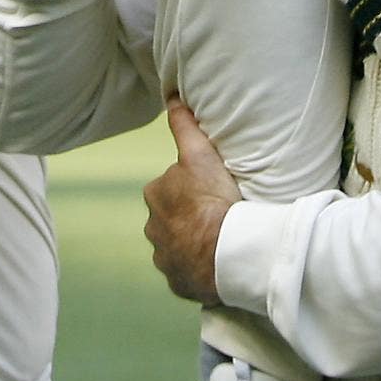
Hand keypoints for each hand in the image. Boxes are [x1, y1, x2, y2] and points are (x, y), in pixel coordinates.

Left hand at [143, 98, 238, 305]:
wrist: (226, 254)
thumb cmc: (213, 201)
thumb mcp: (200, 156)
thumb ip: (184, 126)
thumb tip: (171, 98)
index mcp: (156, 196)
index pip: (173, 186)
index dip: (193, 187)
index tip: (212, 192)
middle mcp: (153, 228)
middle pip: (174, 216)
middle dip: (191, 216)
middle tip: (220, 214)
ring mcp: (164, 258)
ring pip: (179, 245)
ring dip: (194, 242)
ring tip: (220, 240)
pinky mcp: (177, 281)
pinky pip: (187, 271)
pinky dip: (198, 267)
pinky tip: (215, 263)